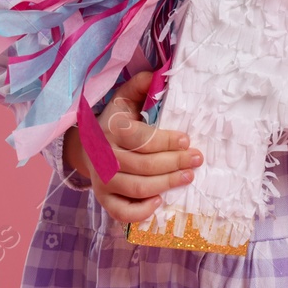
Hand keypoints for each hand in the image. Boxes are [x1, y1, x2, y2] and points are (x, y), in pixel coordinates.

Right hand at [62, 70, 202, 225]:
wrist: (90, 146)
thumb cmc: (116, 121)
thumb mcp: (125, 98)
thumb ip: (140, 85)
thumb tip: (157, 75)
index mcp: (109, 129)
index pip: (139, 138)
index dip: (164, 140)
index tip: (186, 139)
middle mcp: (103, 157)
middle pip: (142, 165)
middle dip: (174, 163)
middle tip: (196, 159)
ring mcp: (102, 180)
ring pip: (137, 188)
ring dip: (166, 184)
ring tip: (188, 176)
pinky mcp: (104, 199)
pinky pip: (121, 212)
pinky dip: (141, 211)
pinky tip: (160, 202)